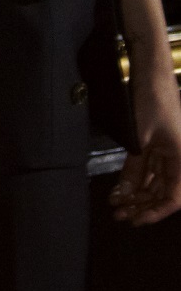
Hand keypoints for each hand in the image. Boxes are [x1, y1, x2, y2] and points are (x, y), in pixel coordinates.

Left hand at [111, 70, 180, 226]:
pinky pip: (144, 166)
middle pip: (162, 191)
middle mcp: (177, 156)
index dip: (157, 212)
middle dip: (142, 205)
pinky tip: (119, 190)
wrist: (148, 69)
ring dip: (135, 194)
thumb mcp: (139, 136)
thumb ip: (134, 167)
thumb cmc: (151, 100)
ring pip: (152, 180)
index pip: (174, 197)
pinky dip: (132, 178)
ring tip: (117, 207)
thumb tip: (125, 195)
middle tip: (121, 217)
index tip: (138, 220)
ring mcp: (164, 149)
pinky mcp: (152, 141)